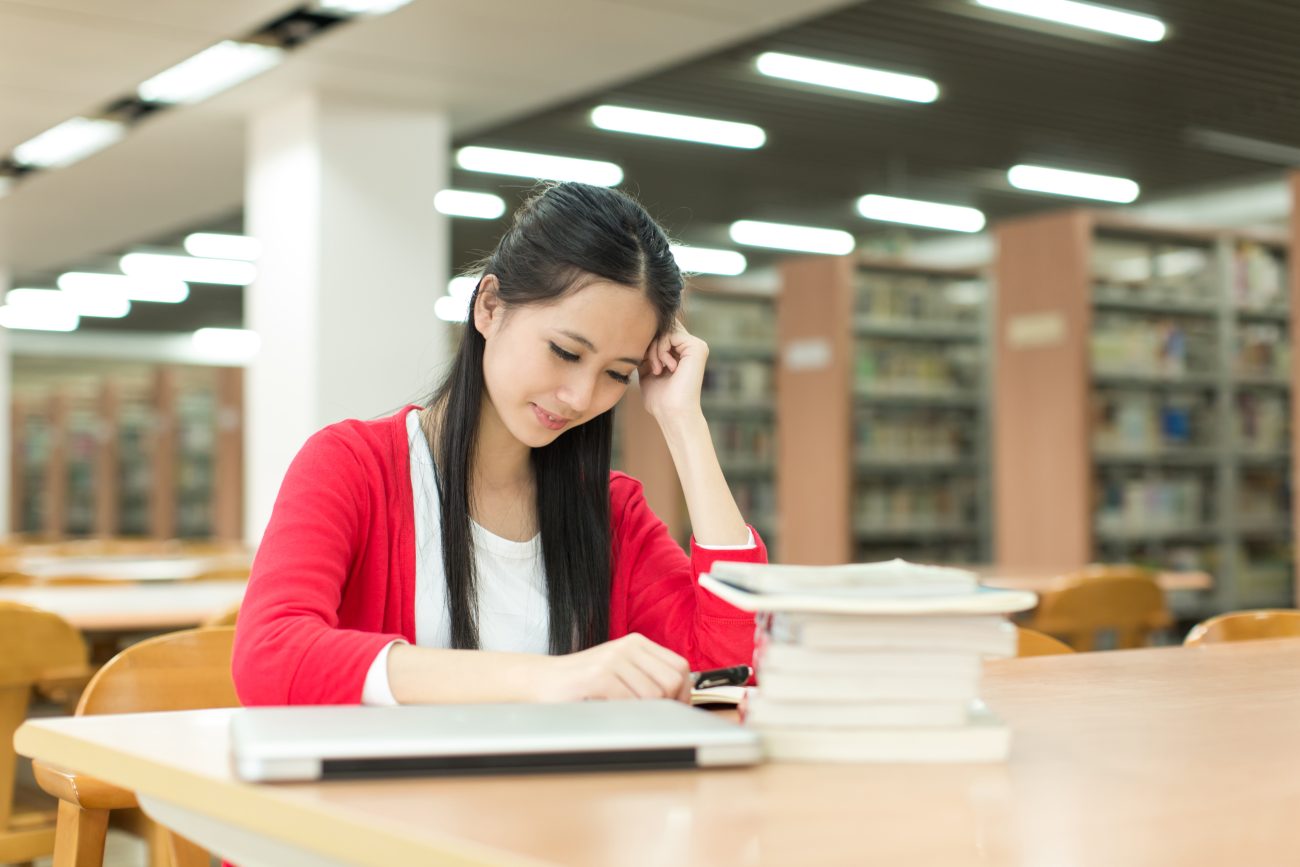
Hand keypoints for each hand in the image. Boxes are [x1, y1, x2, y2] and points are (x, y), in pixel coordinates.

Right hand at [530, 633, 691, 702]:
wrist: (543, 680)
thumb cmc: (583, 681)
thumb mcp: (621, 670)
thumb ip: (648, 676)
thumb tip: (681, 698)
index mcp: (637, 643)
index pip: (680, 667)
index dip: (683, 693)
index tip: (675, 709)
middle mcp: (628, 646)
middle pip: (672, 681)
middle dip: (668, 705)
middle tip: (652, 716)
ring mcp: (613, 659)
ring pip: (654, 694)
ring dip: (645, 712)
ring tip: (626, 713)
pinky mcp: (599, 676)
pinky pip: (630, 702)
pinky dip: (627, 714)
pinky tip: (612, 712)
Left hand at [638, 319, 708, 420]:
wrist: (671, 413)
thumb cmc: (659, 399)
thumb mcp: (647, 370)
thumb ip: (646, 352)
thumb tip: (635, 335)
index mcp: (682, 352)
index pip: (660, 332)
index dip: (647, 342)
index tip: (642, 362)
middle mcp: (691, 347)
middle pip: (662, 328)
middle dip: (649, 343)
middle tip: (648, 365)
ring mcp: (696, 346)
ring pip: (665, 330)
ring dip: (654, 349)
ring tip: (657, 369)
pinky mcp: (697, 347)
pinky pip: (671, 334)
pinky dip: (660, 349)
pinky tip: (664, 367)